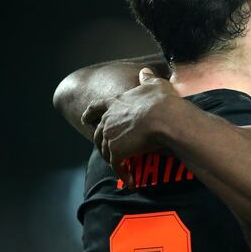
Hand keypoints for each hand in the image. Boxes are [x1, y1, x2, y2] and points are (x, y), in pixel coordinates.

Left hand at [82, 68, 180, 185]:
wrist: (166, 118)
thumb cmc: (162, 101)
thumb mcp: (155, 85)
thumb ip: (147, 79)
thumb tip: (144, 71)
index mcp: (116, 102)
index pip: (97, 108)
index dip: (90, 114)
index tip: (85, 119)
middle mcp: (109, 120)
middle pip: (99, 133)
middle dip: (100, 142)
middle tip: (105, 150)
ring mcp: (111, 136)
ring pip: (106, 151)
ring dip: (112, 160)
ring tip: (120, 167)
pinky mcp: (118, 152)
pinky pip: (117, 166)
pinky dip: (122, 173)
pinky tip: (129, 180)